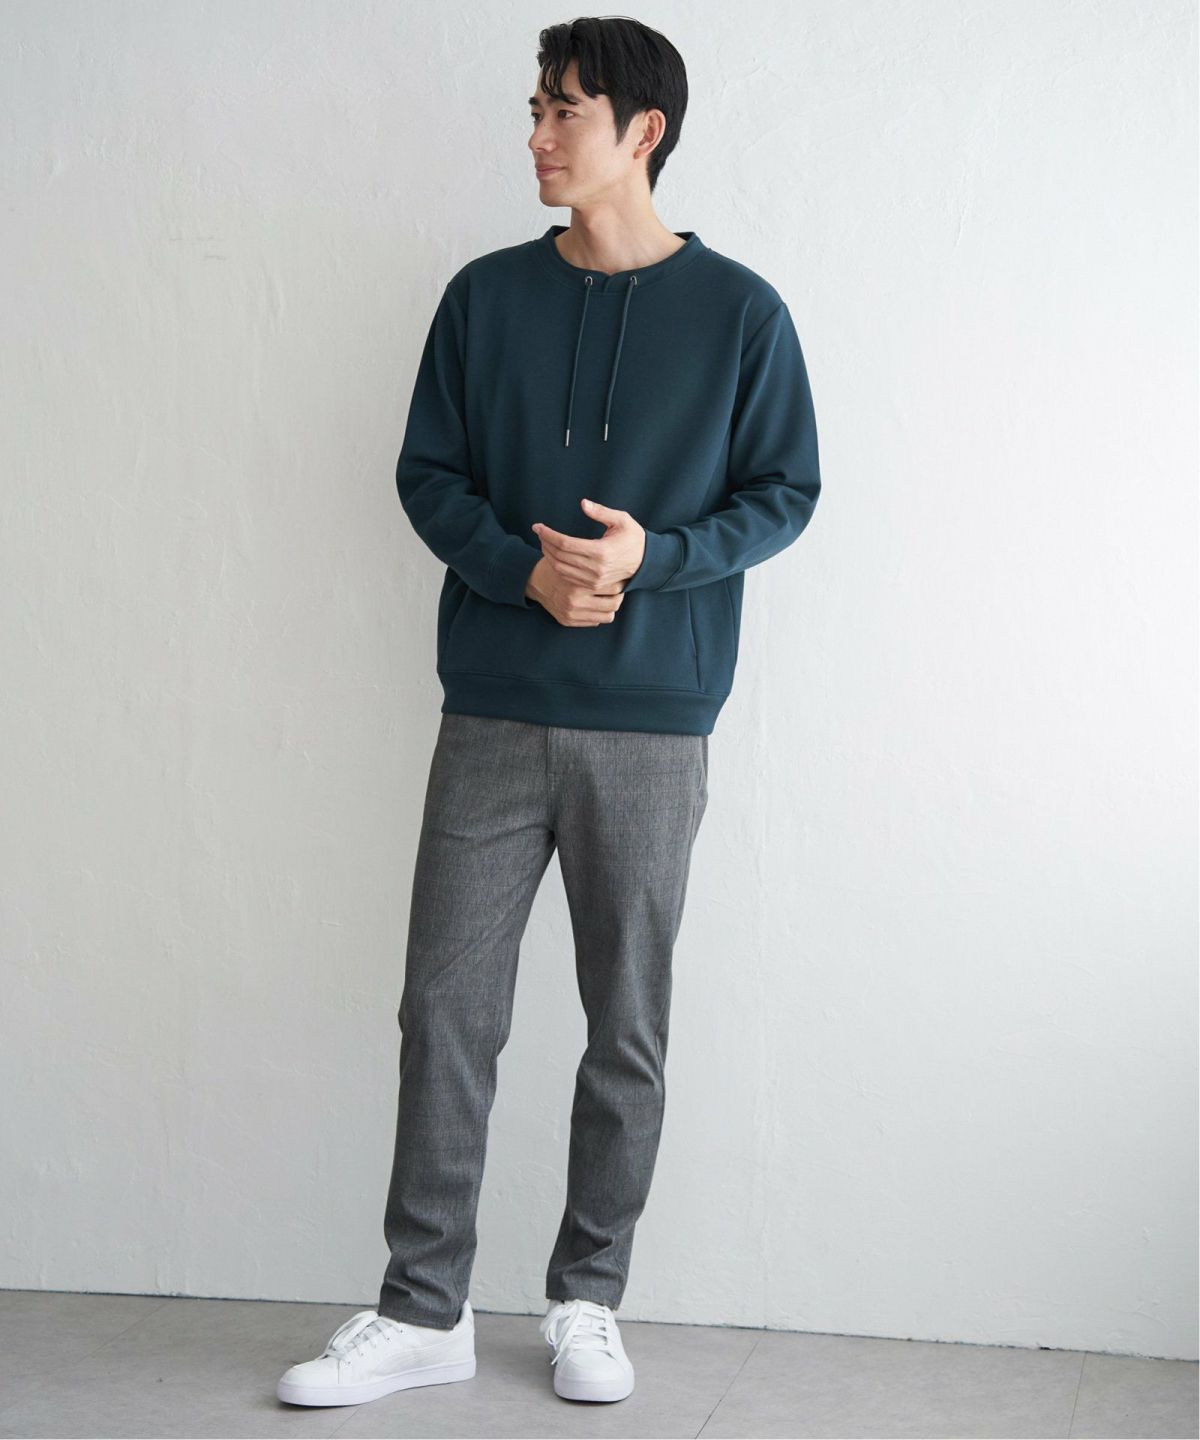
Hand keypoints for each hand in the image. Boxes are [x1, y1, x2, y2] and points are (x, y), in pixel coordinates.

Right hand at [525, 554, 623, 626]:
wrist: (533, 580)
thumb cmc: (559, 566)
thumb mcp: (574, 559)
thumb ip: (593, 564)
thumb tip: (620, 567)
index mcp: (579, 582)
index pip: (615, 586)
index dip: (620, 581)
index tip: (621, 577)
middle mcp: (575, 600)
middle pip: (615, 603)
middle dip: (619, 595)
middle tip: (619, 588)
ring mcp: (572, 613)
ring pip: (608, 615)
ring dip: (610, 606)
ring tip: (609, 598)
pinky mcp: (568, 621)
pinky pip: (595, 622)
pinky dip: (598, 613)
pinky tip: (595, 604)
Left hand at [531, 497, 645, 591]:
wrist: (645, 563)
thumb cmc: (633, 538)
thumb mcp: (622, 520)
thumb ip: (601, 512)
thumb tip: (583, 503)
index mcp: (601, 551)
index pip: (565, 544)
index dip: (548, 534)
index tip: (537, 526)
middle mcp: (596, 568)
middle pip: (559, 557)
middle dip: (544, 543)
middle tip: (539, 532)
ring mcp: (594, 580)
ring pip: (560, 568)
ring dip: (548, 555)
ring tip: (544, 542)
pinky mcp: (593, 585)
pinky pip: (567, 577)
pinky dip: (556, 565)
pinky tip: (553, 555)